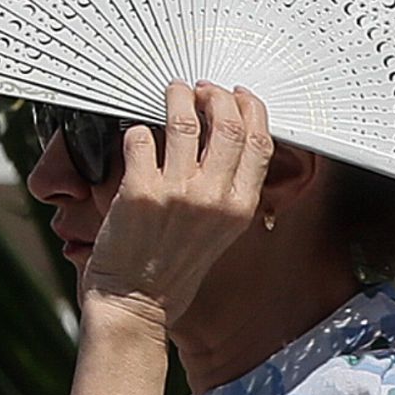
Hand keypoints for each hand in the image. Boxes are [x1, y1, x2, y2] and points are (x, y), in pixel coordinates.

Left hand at [80, 80, 273, 328]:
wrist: (134, 303)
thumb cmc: (170, 272)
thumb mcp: (218, 233)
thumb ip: (225, 192)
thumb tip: (221, 143)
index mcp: (239, 208)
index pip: (260, 143)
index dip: (251, 110)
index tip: (239, 96)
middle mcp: (213, 198)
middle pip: (228, 124)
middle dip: (216, 96)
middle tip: (200, 90)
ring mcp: (177, 193)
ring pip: (186, 122)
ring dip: (178, 98)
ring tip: (172, 94)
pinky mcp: (140, 192)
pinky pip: (142, 139)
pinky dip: (139, 129)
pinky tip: (137, 134)